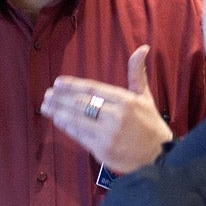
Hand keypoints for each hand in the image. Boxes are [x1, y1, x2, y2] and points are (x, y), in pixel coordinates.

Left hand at [41, 45, 172, 175]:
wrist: (159, 158)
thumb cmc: (151, 125)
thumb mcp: (146, 97)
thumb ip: (137, 73)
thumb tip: (142, 47)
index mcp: (126, 101)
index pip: (93, 89)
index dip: (73, 85)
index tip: (58, 82)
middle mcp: (116, 116)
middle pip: (81, 103)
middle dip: (61, 98)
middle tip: (47, 94)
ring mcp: (108, 134)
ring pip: (77, 119)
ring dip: (59, 111)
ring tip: (46, 106)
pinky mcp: (102, 150)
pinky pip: (80, 135)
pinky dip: (67, 127)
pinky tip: (58, 120)